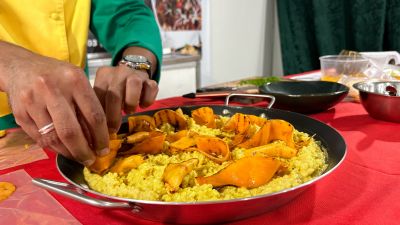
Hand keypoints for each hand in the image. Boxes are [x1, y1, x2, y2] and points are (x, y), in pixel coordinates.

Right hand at [1, 44, 108, 165]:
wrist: (21, 67)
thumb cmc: (56, 76)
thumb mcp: (77, 81)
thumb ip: (89, 104)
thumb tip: (100, 137)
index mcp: (74, 80)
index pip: (93, 115)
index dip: (101, 137)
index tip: (104, 149)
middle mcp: (52, 89)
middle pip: (71, 131)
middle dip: (83, 151)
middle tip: (91, 160)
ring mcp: (33, 101)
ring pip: (53, 138)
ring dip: (68, 152)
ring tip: (78, 156)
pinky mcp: (20, 113)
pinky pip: (39, 139)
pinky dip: (54, 148)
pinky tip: (63, 149)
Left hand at [93, 65, 158, 133]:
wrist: (132, 69)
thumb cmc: (114, 87)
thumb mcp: (103, 92)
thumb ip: (99, 104)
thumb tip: (96, 129)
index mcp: (104, 75)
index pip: (99, 94)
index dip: (100, 114)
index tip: (101, 129)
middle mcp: (119, 72)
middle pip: (114, 93)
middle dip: (113, 115)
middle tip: (114, 128)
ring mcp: (135, 74)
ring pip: (134, 85)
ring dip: (131, 102)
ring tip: (130, 111)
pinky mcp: (149, 79)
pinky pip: (151, 87)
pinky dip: (148, 99)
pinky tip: (143, 105)